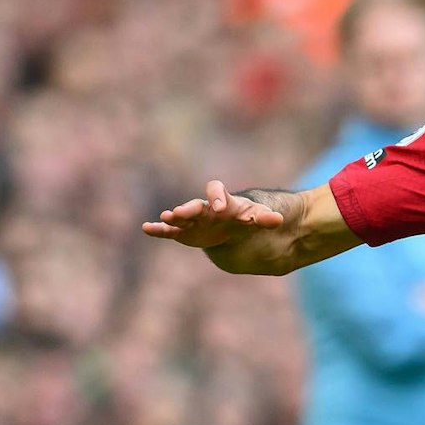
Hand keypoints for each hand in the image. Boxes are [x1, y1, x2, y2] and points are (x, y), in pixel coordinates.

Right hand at [141, 181, 285, 270]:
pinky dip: (160, 230)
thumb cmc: (247, 220)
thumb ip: (266, 218)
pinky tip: (147, 228)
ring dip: (174, 218)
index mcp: (224, 201)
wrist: (236, 232)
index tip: (220, 207)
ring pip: (182, 218)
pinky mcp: (186, 233)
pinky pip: (171, 231)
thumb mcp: (258, 218)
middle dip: (189, 209)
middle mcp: (206, 208)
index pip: (217, 191)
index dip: (217, 197)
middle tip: (180, 212)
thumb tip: (278, 219)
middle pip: (195, 205)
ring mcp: (194, 221)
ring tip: (166, 218)